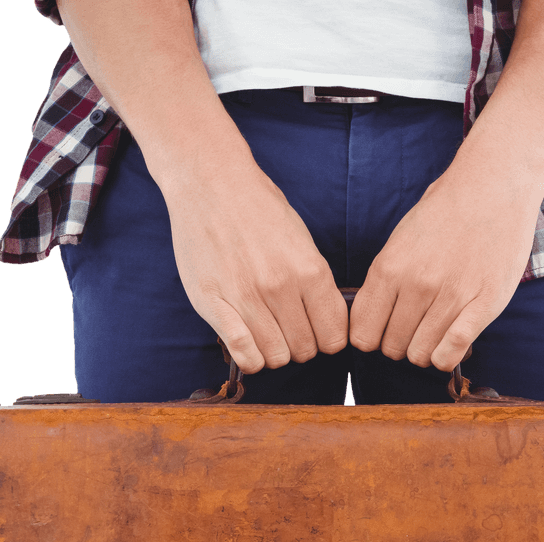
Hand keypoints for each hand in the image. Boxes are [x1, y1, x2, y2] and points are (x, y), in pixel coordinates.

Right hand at [162, 162, 347, 372]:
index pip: (333, 337)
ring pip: (275, 357)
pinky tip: (249, 345)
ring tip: (266, 333)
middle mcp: (280, 287)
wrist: (210, 182)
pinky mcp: (213, 302)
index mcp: (310, 271)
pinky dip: (250, 358)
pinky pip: (243, 352)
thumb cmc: (260, 210)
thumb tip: (328, 322)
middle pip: (304, 350)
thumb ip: (316, 283)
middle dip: (299, 346)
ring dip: (274, 352)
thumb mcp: (303, 241)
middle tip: (287, 329)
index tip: (315, 331)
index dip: (326, 340)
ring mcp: (246, 296)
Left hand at [348, 166, 543, 370]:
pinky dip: (446, 357)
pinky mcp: (483, 304)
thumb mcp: (400, 240)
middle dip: (400, 344)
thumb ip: (385, 280)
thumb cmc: (445, 212)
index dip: (372, 338)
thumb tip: (371, 318)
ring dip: (426, 350)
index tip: (384, 330)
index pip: (363, 334)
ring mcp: (450, 296)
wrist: (495, 185)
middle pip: (392, 348)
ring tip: (436, 331)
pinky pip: (451, 352)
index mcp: (389, 268)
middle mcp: (416, 285)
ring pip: (420, 355)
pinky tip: (450, 344)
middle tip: (415, 328)